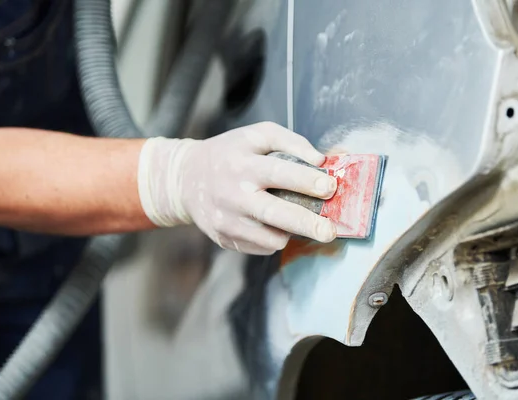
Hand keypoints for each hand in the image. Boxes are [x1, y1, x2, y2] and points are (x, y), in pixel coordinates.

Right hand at [137, 122, 337, 254]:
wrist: (186, 180)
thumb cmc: (230, 153)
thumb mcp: (257, 135)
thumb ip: (291, 142)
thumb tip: (322, 161)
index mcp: (243, 164)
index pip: (279, 172)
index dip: (307, 180)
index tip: (330, 187)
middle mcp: (234, 195)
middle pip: (276, 213)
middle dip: (307, 223)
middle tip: (330, 231)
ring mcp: (228, 221)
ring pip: (271, 237)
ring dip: (292, 231)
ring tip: (296, 218)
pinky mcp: (226, 239)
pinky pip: (262, 246)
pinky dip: (275, 237)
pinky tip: (272, 223)